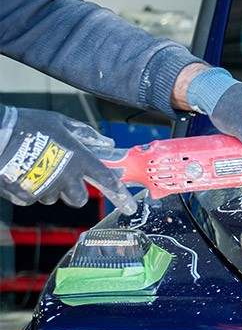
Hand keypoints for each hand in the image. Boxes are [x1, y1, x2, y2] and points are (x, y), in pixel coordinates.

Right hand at [0, 106, 135, 214]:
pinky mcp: (26, 195)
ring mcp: (46, 188)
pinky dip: (31, 189)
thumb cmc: (28, 125)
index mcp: (79, 159)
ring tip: (37, 168)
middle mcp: (66, 176)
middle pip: (79, 198)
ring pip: (55, 198)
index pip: (107, 180)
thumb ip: (86, 135)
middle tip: (63, 177)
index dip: (121, 195)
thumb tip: (107, 141)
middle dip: (74, 191)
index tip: (129, 206)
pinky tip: (23, 172)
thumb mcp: (61, 123)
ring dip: (51, 188)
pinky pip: (34, 198)